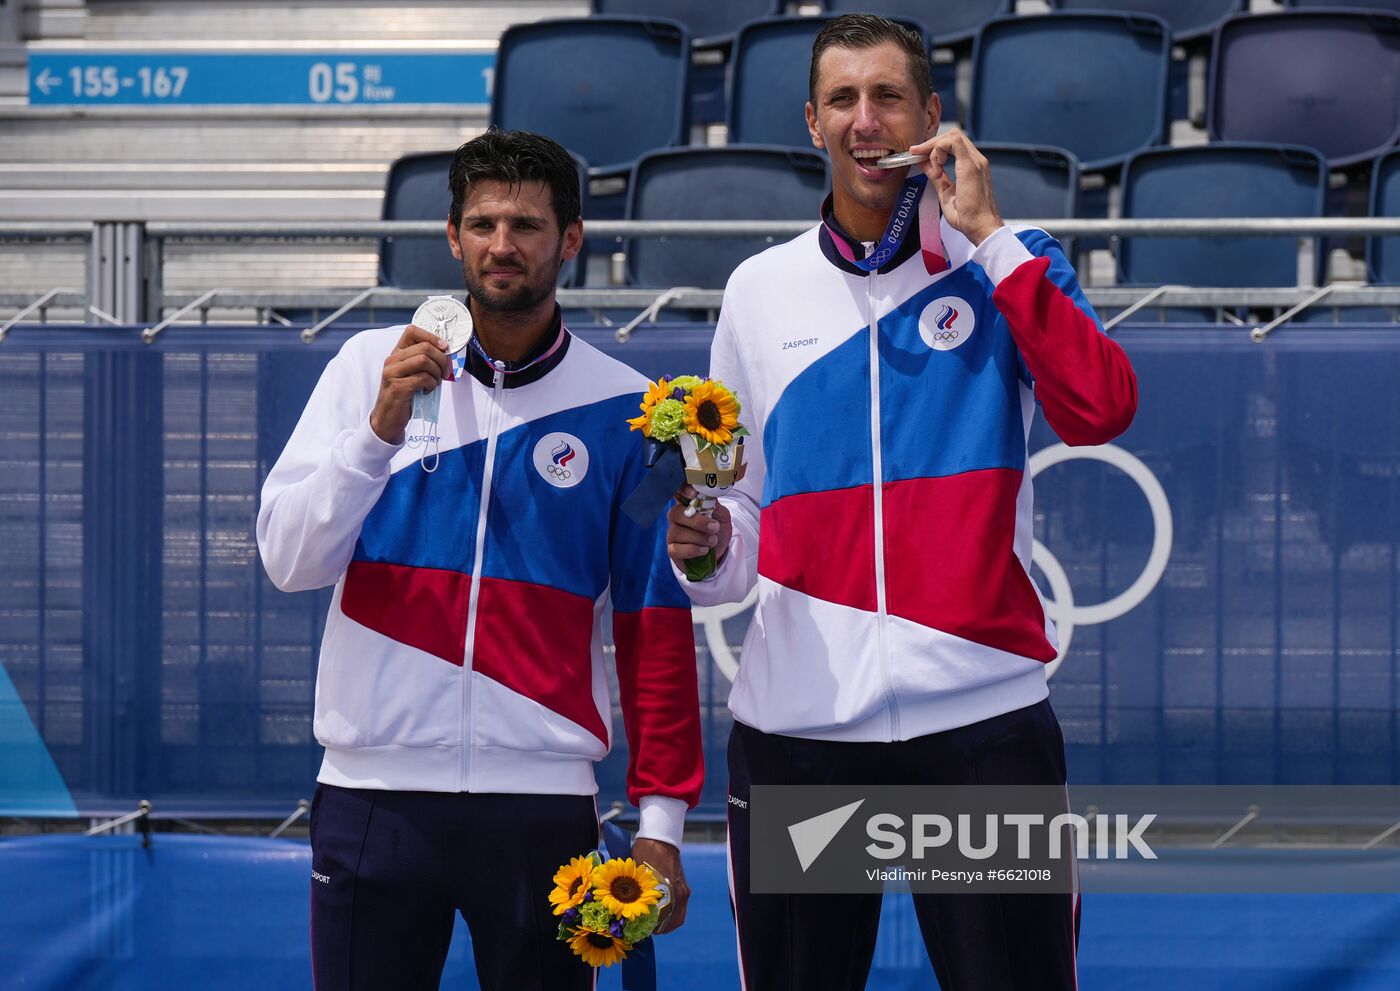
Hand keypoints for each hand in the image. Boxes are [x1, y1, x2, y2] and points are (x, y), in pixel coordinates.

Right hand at [369, 324, 452, 443]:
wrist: (387, 419)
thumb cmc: (404, 395)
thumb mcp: (412, 374)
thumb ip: (423, 361)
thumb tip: (446, 353)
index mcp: (397, 354)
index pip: (412, 331)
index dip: (432, 336)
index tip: (444, 348)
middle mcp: (392, 360)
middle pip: (424, 347)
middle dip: (441, 360)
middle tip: (444, 373)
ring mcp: (392, 373)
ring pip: (424, 360)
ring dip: (437, 373)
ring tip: (435, 383)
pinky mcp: (397, 388)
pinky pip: (422, 378)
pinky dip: (431, 384)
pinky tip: (428, 390)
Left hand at [631, 838, 689, 933]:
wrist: (661, 837)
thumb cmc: (645, 853)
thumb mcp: (635, 873)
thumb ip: (633, 892)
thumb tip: (623, 908)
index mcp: (668, 892)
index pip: (663, 921)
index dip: (652, 929)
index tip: (642, 931)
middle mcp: (679, 894)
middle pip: (673, 922)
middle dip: (661, 928)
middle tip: (647, 930)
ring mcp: (683, 890)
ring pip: (678, 916)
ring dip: (667, 922)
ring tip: (653, 924)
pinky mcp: (683, 886)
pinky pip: (680, 907)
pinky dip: (672, 913)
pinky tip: (660, 912)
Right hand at [666, 485, 731, 568]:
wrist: (720, 551)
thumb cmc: (718, 531)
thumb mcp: (722, 516)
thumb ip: (715, 506)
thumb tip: (710, 494)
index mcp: (687, 505)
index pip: (678, 492)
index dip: (682, 490)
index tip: (693, 494)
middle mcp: (676, 518)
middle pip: (674, 513)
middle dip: (697, 521)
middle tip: (714, 527)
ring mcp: (672, 534)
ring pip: (677, 532)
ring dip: (699, 538)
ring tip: (713, 541)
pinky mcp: (672, 551)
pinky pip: (676, 549)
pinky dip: (692, 550)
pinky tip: (704, 550)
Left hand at [908, 128, 1003, 245]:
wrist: (980, 228)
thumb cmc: (967, 217)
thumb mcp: (945, 193)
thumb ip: (936, 177)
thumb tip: (923, 165)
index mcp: (972, 166)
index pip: (953, 144)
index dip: (934, 146)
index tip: (918, 156)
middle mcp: (976, 160)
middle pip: (953, 135)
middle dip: (931, 143)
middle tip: (917, 154)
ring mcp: (976, 161)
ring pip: (953, 136)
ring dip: (935, 147)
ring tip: (933, 168)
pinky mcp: (971, 165)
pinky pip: (953, 142)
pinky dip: (939, 150)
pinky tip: (937, 168)